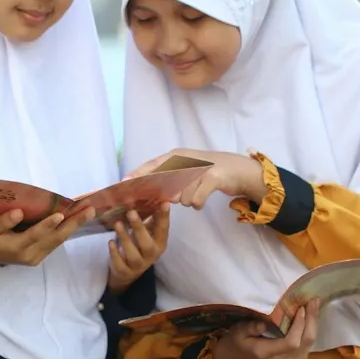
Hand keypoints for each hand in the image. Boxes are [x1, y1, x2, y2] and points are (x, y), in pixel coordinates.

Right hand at [0, 206, 95, 289]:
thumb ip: (2, 221)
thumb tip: (19, 213)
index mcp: (16, 248)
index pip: (35, 234)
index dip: (48, 224)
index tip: (61, 213)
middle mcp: (30, 255)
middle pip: (55, 238)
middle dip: (73, 223)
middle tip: (89, 209)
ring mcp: (36, 257)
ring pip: (58, 241)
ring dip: (74, 225)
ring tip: (88, 210)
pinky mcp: (38, 255)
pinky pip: (55, 242)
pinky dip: (66, 229)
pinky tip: (76, 218)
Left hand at [107, 206, 169, 293]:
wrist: (127, 272)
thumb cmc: (139, 246)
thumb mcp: (147, 233)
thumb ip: (150, 217)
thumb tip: (151, 194)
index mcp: (159, 243)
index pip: (163, 230)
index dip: (164, 217)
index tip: (164, 203)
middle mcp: (151, 255)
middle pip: (147, 244)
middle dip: (139, 228)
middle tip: (131, 212)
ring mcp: (138, 265)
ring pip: (133, 255)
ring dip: (125, 238)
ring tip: (118, 224)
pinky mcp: (124, 271)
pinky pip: (120, 264)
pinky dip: (115, 253)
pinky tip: (111, 242)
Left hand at [125, 149, 265, 209]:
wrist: (236, 169)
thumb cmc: (207, 171)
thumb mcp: (185, 169)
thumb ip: (168, 177)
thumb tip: (149, 193)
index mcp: (176, 155)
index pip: (151, 165)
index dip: (137, 174)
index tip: (123, 182)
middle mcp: (185, 159)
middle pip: (166, 187)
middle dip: (171, 196)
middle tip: (185, 191)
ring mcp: (199, 168)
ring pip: (181, 198)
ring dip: (188, 200)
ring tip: (198, 191)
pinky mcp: (212, 178)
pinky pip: (195, 201)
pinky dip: (199, 203)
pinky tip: (204, 197)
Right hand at [208, 298, 322, 358]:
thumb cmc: (235, 343)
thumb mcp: (237, 332)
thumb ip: (250, 327)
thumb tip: (264, 323)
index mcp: (265, 354)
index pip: (290, 343)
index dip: (299, 325)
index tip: (301, 307)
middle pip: (304, 343)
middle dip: (312, 321)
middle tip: (314, 301)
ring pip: (309, 345)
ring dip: (313, 325)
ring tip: (315, 306)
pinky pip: (307, 347)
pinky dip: (310, 331)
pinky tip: (311, 318)